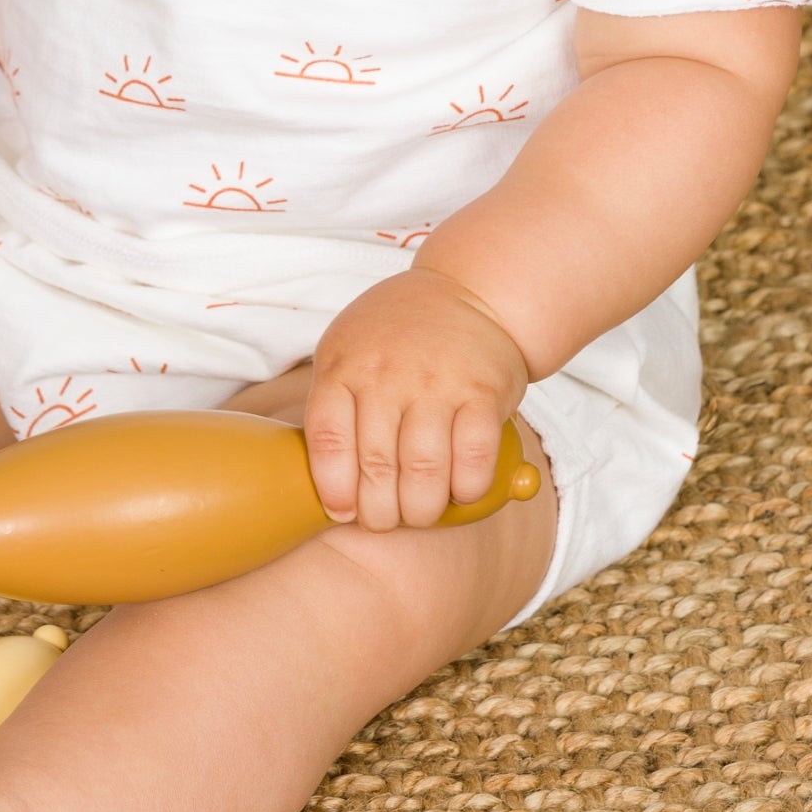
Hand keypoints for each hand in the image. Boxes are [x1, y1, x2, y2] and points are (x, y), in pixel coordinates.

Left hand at [305, 266, 529, 530]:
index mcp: (344, 365)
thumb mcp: (348, 351)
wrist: (469, 293)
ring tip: (419, 512)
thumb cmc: (398, 334)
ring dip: (421, 509)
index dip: (334, 488)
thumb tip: (330, 486)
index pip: (327, 440)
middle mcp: (387, 373)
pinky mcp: (483, 392)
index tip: (343, 511)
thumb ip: (335, 406)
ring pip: (424, 471)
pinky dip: (467, 489)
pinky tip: (460, 491)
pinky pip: (474, 459)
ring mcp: (437, 382)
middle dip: (380, 512)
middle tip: (385, 519)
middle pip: (376, 466)